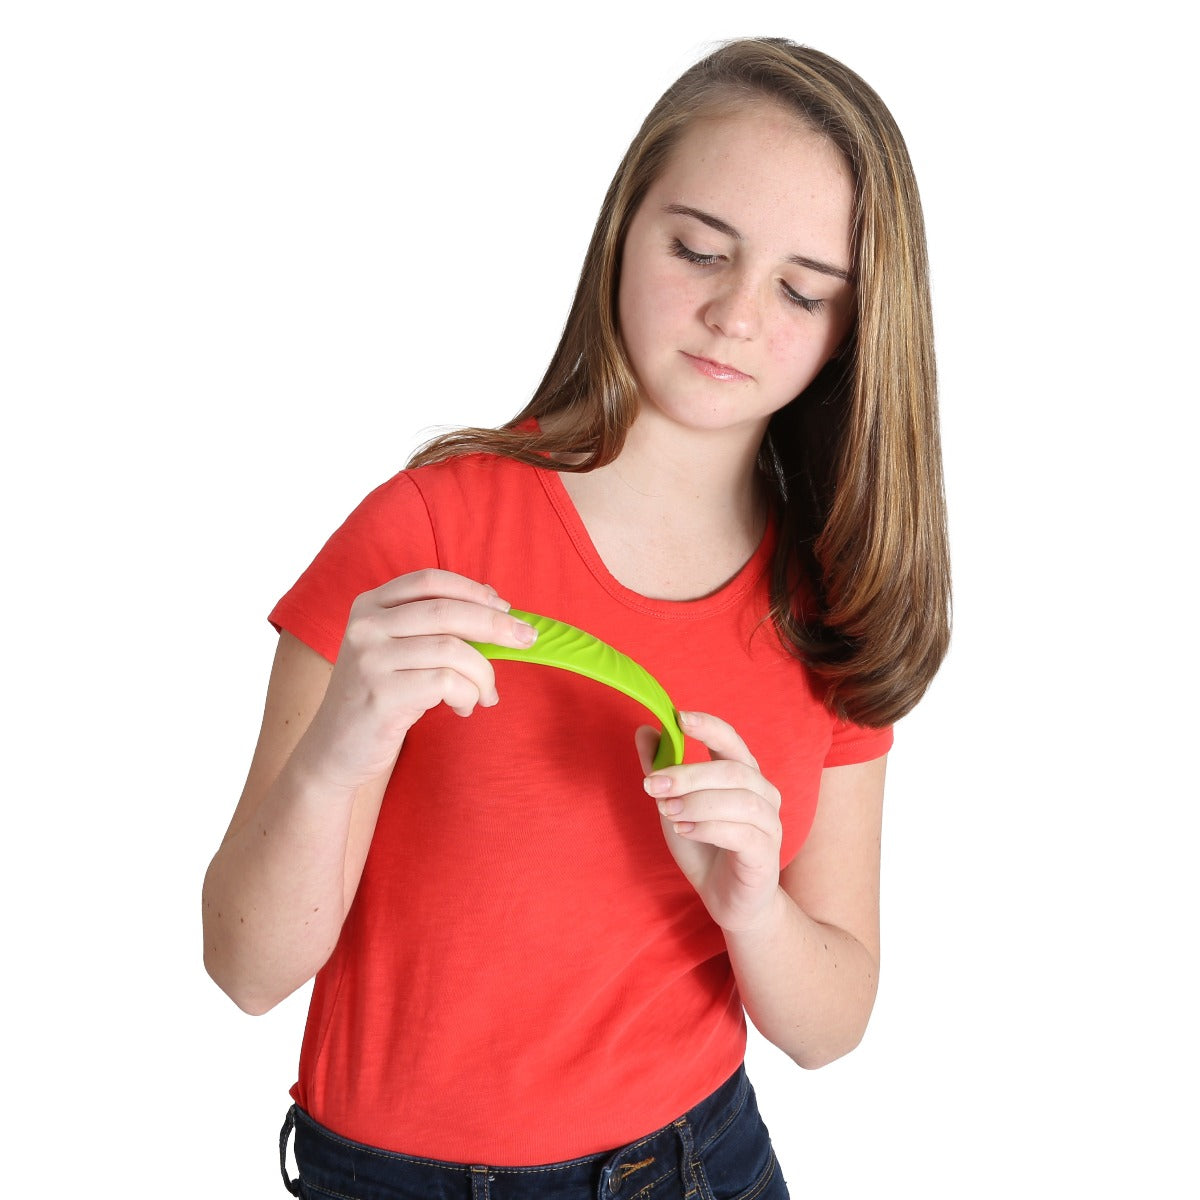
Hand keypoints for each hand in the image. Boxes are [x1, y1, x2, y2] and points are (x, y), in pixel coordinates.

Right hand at [297, 569, 537, 791]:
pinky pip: (447, 683)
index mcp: (370, 606)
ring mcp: (370, 659)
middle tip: (527, 639)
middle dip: (497, 624)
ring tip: (486, 694)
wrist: (335, 750)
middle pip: (447, 611)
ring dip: (484, 674)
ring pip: (453, 650)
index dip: (473, 590)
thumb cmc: (380, 696)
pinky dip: (469, 695)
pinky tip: (463, 708)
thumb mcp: (398, 651)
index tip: (505, 606)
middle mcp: (365, 626)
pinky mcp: (381, 695)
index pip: (430, 581)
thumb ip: (434, 625)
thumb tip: (494, 601)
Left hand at [636, 711, 782, 933]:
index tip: (678, 718)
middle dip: (689, 774)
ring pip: (740, 800)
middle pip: (732, 770)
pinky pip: (742, 833)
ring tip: (667, 811)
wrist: (727, 899)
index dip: (708, 726)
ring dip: (697, 802)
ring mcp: (769, 824)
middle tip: (652, 784)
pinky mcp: (766, 855)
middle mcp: (763, 794)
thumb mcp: (674, 804)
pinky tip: (685, 830)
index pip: (731, 740)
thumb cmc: (704, 846)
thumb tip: (644, 730)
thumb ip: (661, 769)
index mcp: (743, 775)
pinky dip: (709, 828)